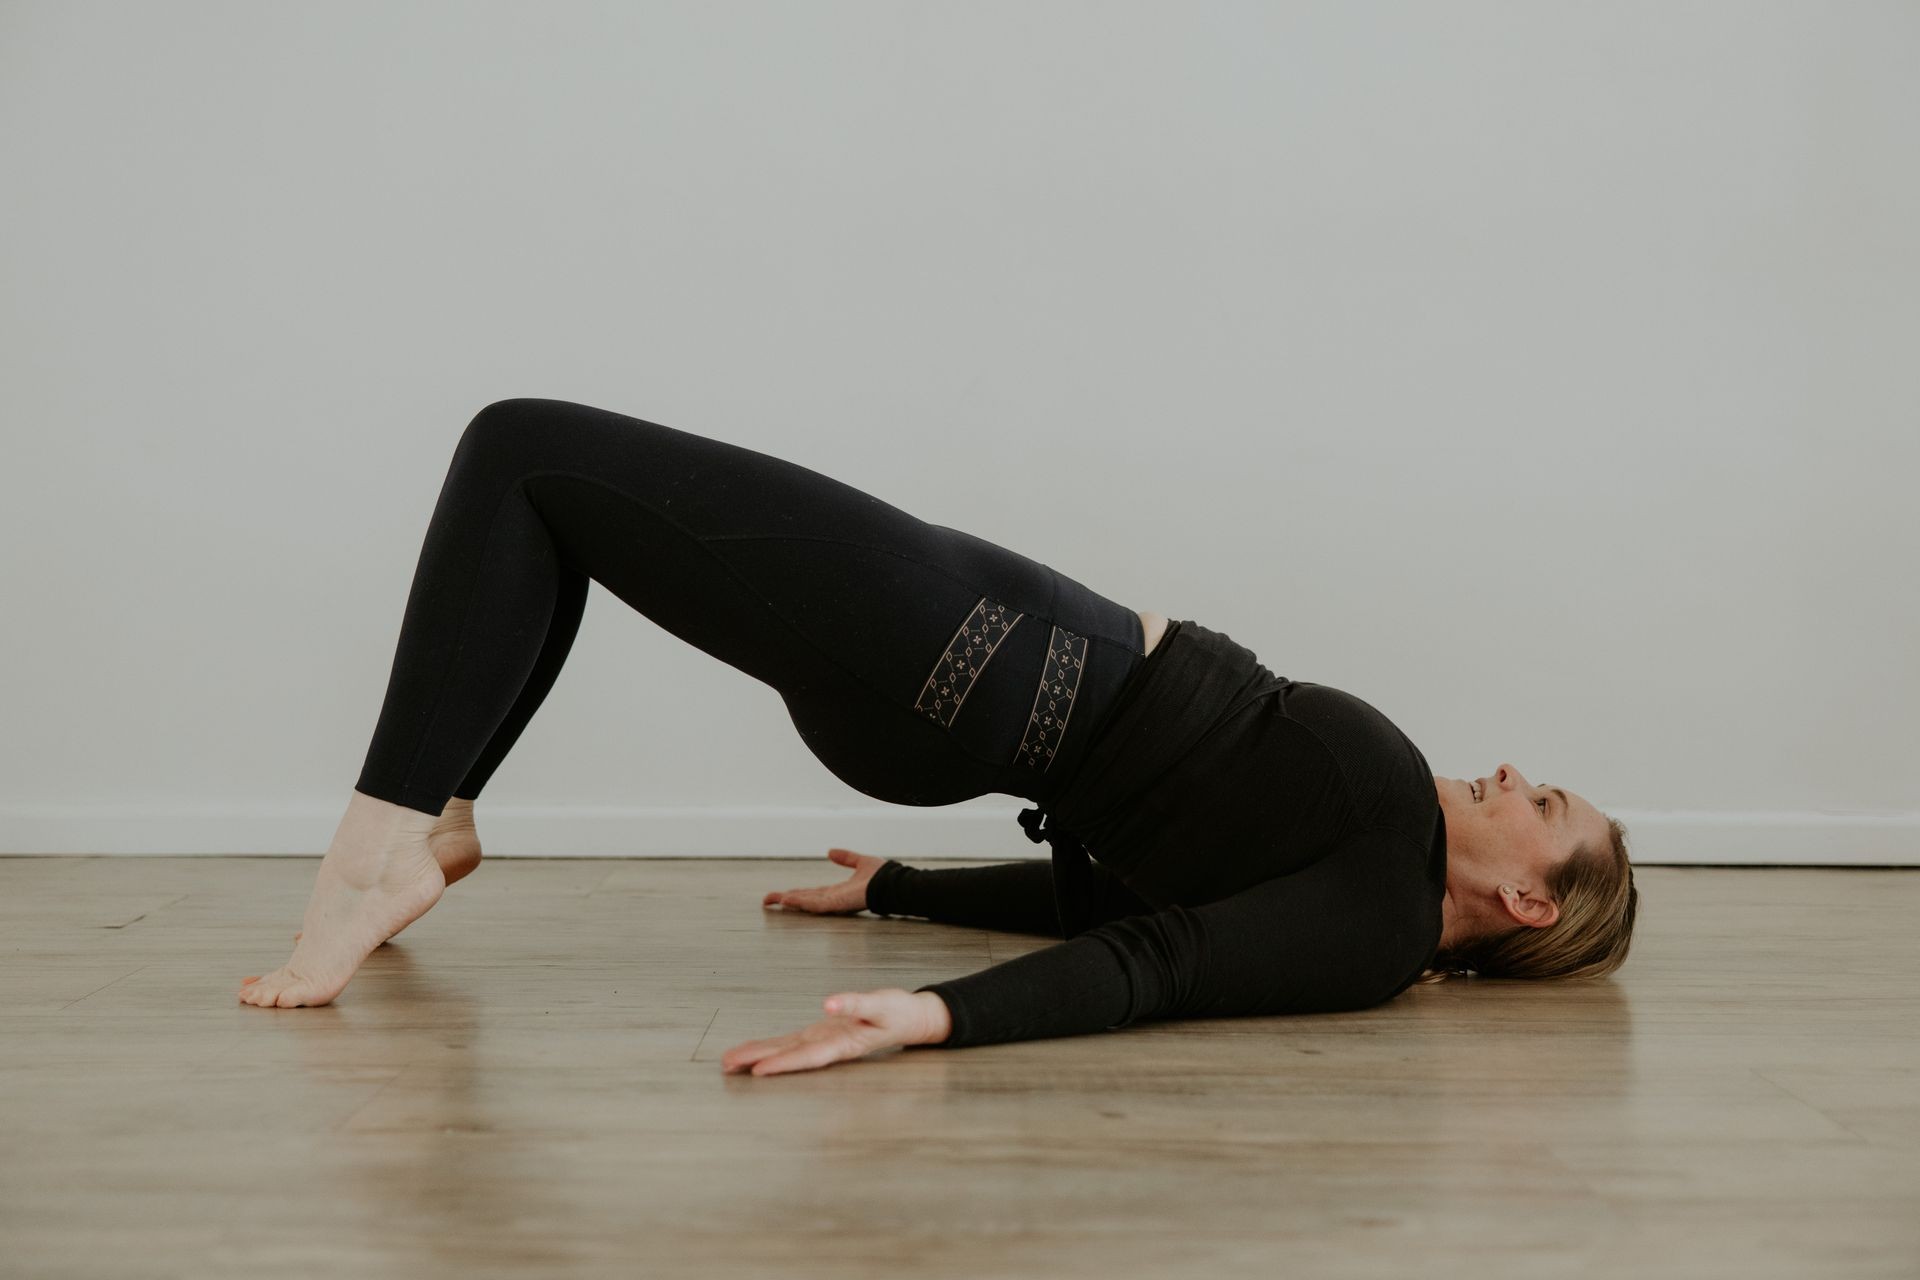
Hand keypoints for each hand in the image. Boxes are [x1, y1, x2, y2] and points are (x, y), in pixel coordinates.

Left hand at [720, 988, 951, 1076]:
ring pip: (786, 1050)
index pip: (806, 1057)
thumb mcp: (881, 1006)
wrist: (910, 1019)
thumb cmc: (898, 1013)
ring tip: (729, 1062)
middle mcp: (828, 1047)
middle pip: (788, 1056)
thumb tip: (827, 1004)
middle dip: (757, 1061)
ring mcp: (824, 1042)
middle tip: (727, 1067)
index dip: (781, 1064)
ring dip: (758, 1055)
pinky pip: (792, 1042)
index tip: (757, 1071)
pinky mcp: (823, 1034)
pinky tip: (754, 1052)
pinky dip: (771, 1046)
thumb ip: (855, 1004)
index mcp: (842, 1044)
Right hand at [762, 847, 887, 914]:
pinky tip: (787, 900)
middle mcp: (834, 899)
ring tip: (771, 901)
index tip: (782, 895)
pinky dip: (800, 902)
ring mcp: (835, 903)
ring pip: (806, 903)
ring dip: (788, 901)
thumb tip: (830, 852)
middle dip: (785, 900)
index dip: (796, 893)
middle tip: (766, 901)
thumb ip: (846, 858)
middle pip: (804, 900)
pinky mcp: (838, 904)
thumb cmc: (883, 876)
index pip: (812, 893)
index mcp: (838, 891)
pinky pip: (815, 904)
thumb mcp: (860, 862)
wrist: (894, 884)